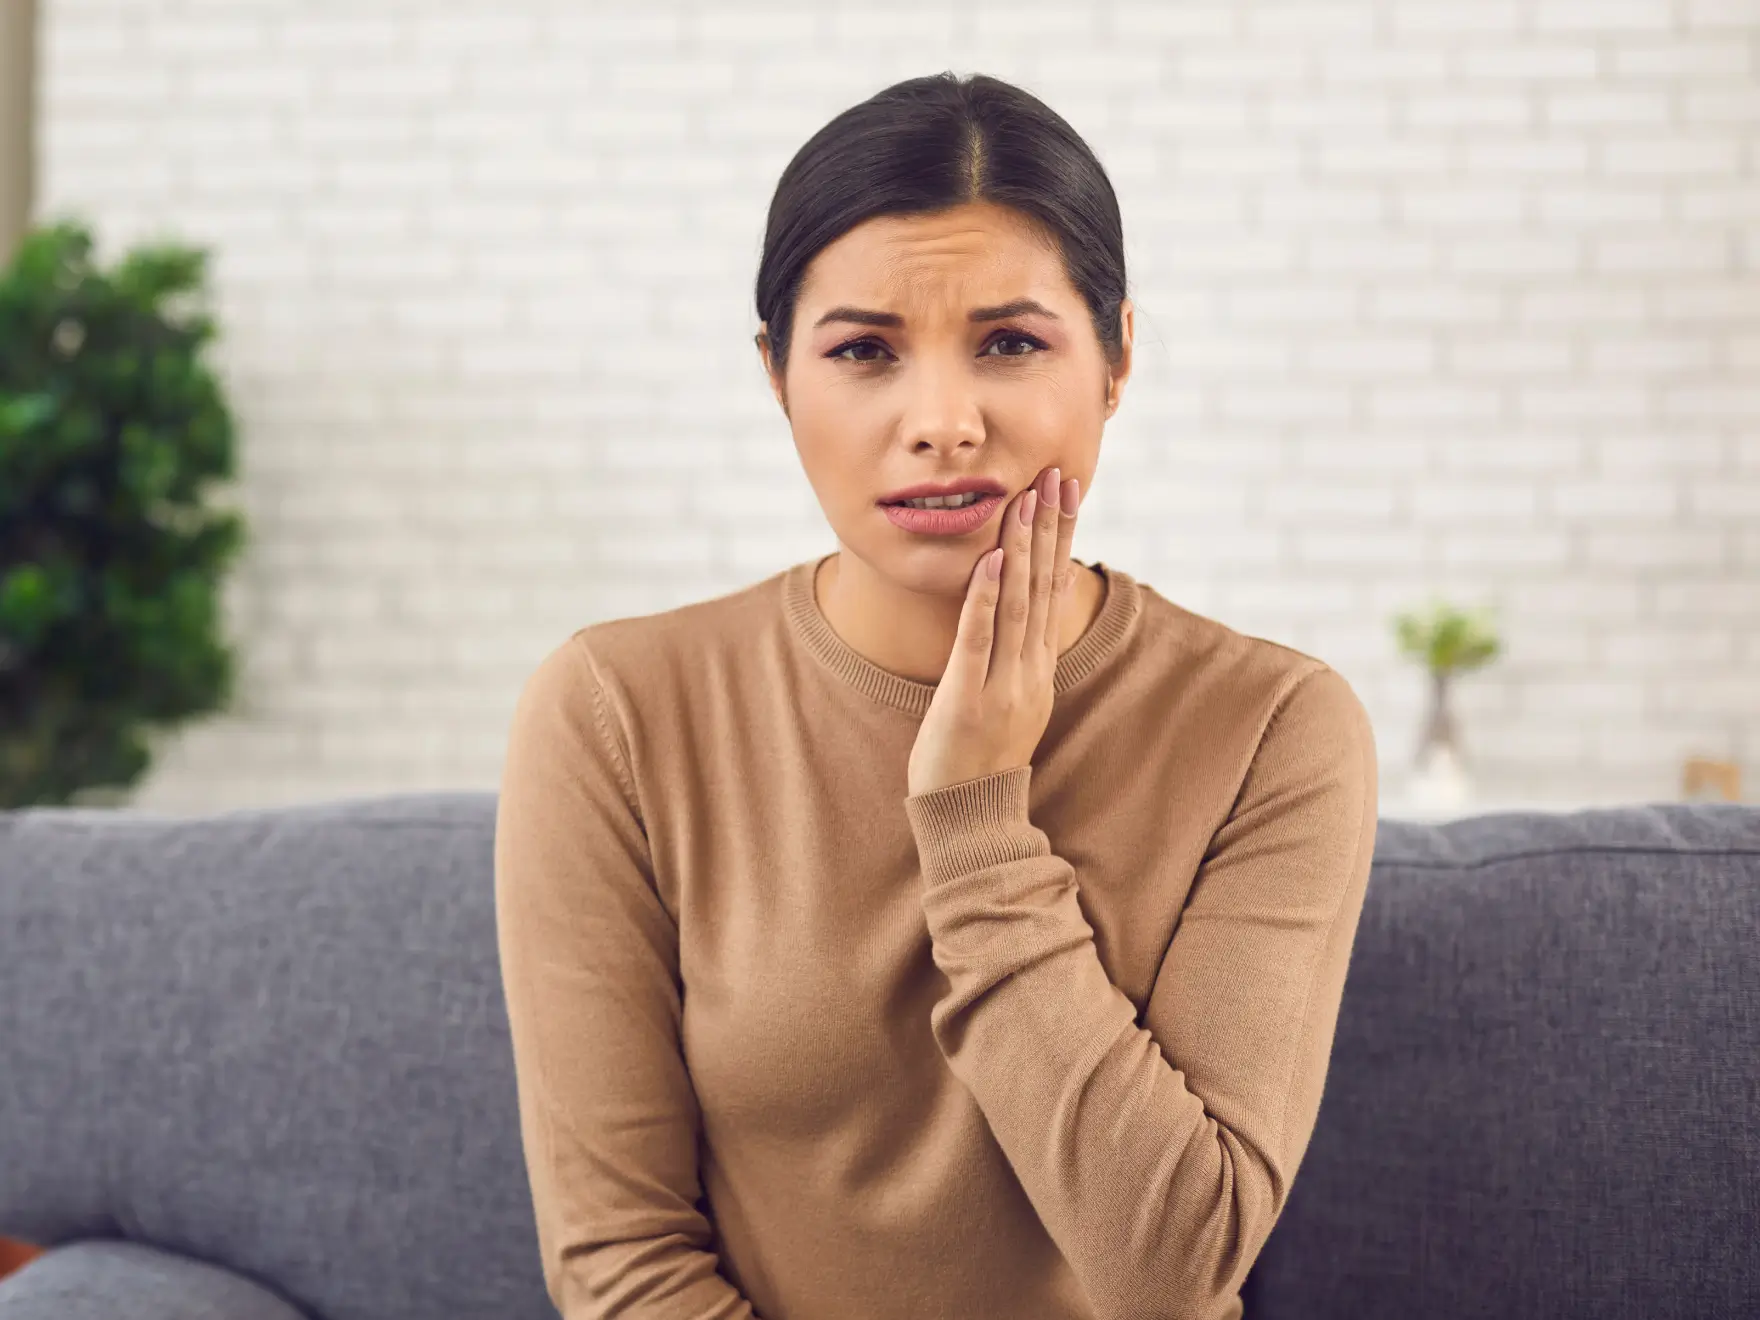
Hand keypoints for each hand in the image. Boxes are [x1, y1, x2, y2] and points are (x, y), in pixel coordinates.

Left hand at [907, 465, 1080, 797]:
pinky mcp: (968, 700)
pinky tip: (993, 559)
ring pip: (1018, 604)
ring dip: (1024, 548)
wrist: (971, 819)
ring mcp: (1002, 686)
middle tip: (1057, 475)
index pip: (1054, 591)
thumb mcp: (1010, 702)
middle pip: (1044, 587)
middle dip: (1051, 528)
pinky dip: (987, 598)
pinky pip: (978, 640)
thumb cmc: (979, 760)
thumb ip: (1015, 658)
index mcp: (1039, 669)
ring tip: (1027, 499)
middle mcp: (1030, 671)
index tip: (1066, 492)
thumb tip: (1019, 615)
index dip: (1061, 538)